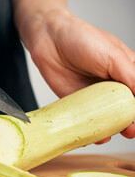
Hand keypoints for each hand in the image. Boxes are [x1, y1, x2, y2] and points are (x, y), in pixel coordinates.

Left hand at [19, 9, 134, 141]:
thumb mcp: (114, 56)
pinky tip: (92, 136)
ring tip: (109, 135)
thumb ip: (132, 77)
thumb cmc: (82, 40)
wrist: (49, 40)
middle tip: (130, 131)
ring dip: (109, 129)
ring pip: (105, 118)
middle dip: (128, 123)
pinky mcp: (75, 102)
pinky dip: (88, 130)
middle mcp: (111, 86)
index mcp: (126, 72)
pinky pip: (83, 119)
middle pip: (124, 110)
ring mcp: (92, 95)